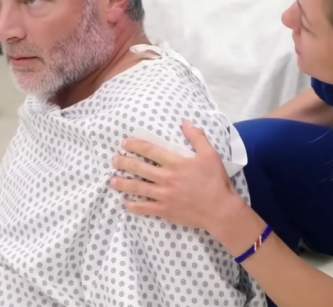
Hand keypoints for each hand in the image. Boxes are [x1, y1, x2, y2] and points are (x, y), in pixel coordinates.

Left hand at [110, 120, 244, 230]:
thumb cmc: (216, 181)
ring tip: (112, 180)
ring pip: (137, 188)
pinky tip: (126, 203)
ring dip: (123, 183)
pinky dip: (133, 206)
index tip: (125, 143)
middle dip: (124, 163)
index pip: (150, 151)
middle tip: (114, 160)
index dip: (135, 145)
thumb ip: (197, 137)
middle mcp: (166, 178)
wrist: (220, 210)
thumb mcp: (210, 154)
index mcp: (175, 163)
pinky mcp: (165, 210)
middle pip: (139, 168)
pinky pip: (144, 208)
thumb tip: (184, 122)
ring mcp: (163, 195)